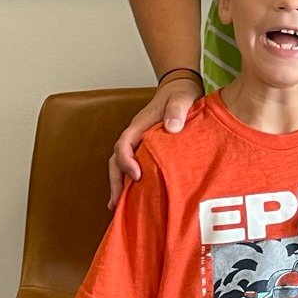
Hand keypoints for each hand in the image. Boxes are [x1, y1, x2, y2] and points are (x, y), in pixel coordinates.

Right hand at [107, 74, 203, 206]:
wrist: (180, 89)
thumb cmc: (180, 94)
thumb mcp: (181, 98)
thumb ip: (177, 110)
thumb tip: (172, 127)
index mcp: (139, 125)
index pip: (124, 144)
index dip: (126, 160)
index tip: (137, 175)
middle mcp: (135, 137)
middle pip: (116, 160)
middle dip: (115, 181)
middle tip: (117, 202)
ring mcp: (139, 144)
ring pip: (121, 166)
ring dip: (118, 185)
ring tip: (118, 208)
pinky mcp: (147, 151)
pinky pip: (134, 167)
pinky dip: (130, 183)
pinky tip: (134, 200)